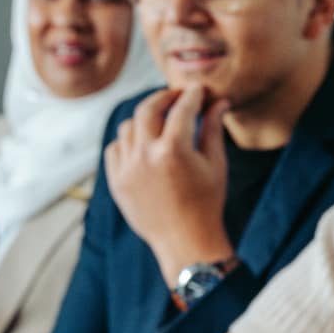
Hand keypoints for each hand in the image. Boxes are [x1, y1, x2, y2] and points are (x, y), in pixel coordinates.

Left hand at [104, 86, 236, 287]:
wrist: (185, 242)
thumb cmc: (207, 204)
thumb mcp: (215, 165)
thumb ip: (213, 130)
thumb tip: (218, 103)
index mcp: (174, 151)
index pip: (182, 108)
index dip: (192, 95)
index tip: (198, 90)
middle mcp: (146, 156)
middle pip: (148, 108)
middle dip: (163, 97)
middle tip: (176, 96)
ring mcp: (127, 169)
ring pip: (128, 127)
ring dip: (144, 119)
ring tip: (159, 123)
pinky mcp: (116, 181)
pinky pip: (115, 149)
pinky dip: (128, 142)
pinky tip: (143, 146)